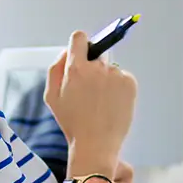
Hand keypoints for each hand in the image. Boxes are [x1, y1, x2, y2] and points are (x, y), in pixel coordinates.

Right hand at [45, 31, 137, 161]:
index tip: (81, 52)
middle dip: (92, 68)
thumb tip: (67, 51)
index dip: (79, 44)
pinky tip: (112, 105)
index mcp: (76, 68)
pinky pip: (123, 78)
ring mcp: (116, 74)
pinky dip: (119, 88)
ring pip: (109, 69)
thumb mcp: (52, 96)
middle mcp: (97, 67)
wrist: (96, 144)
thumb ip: (56, 68)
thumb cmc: (72, 122)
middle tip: (89, 92)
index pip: (79, 38)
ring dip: (106, 80)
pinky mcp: (130, 83)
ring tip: (100, 104)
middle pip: (96, 55)